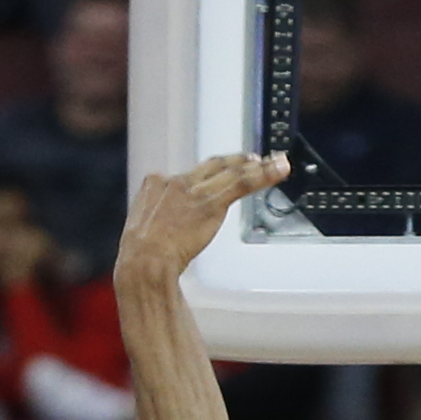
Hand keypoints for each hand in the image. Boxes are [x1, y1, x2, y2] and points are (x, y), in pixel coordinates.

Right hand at [116, 152, 289, 282]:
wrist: (144, 261)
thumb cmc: (141, 258)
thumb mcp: (144, 232)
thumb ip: (160, 224)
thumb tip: (167, 233)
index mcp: (156, 185)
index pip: (189, 175)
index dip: (210, 173)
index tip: (222, 173)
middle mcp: (176, 181)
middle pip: (213, 165)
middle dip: (236, 161)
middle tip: (254, 158)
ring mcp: (194, 190)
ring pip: (233, 172)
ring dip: (259, 167)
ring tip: (279, 161)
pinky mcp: (211, 203)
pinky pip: (242, 184)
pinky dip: (264, 175)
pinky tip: (279, 170)